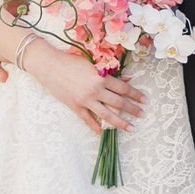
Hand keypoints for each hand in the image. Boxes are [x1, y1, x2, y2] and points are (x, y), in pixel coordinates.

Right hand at [30, 37, 144, 138]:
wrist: (49, 65)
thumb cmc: (71, 60)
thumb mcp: (92, 63)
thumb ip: (110, 72)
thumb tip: (129, 78)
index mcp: (101, 76)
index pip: (124, 88)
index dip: (136, 94)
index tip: (144, 99)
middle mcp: (95, 90)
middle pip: (119, 103)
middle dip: (132, 109)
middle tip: (142, 114)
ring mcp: (85, 100)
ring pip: (107, 115)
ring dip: (120, 122)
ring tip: (130, 128)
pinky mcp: (75, 106)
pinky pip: (88, 120)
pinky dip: (95, 127)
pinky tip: (103, 132)